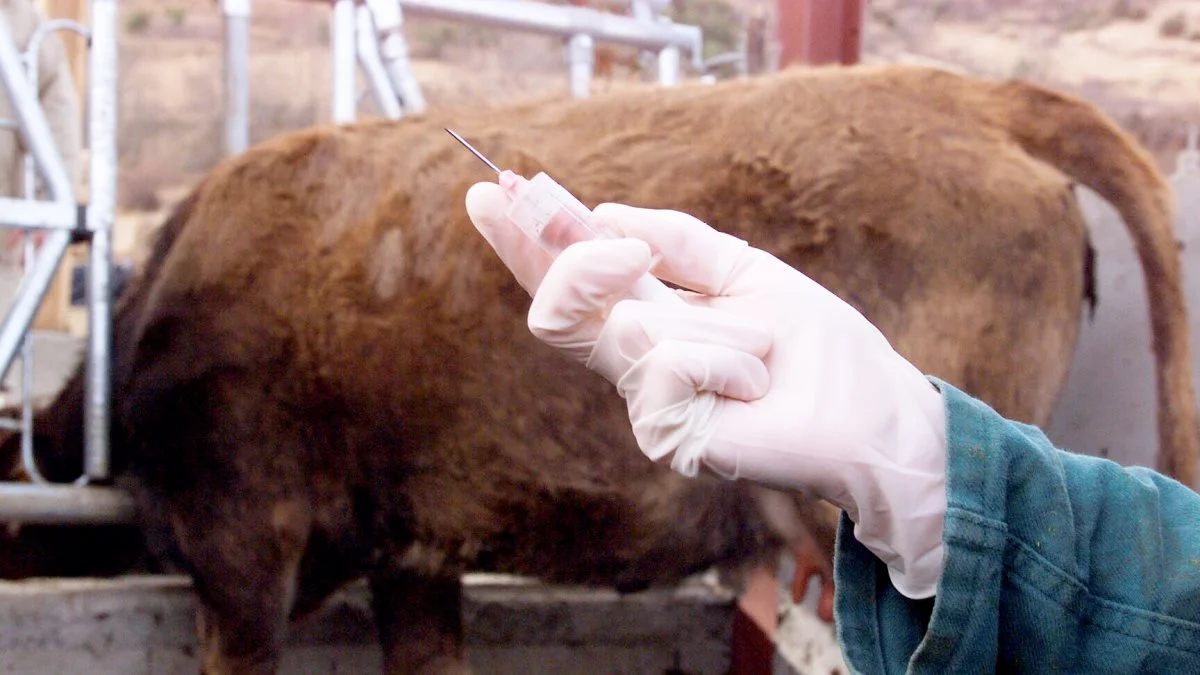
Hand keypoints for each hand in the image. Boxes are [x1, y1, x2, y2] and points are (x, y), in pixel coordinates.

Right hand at [465, 183, 948, 598]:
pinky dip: (724, 360)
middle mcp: (634, 364)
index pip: (567, 281)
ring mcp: (647, 404)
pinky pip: (667, 365)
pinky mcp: (666, 438)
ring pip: (632, 327)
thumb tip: (606, 215)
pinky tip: (755, 384)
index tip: (491, 191)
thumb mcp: (742, 271)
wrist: (868, 408)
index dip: (525, 239)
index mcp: (647, 320)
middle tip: (624, 252)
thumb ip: (675, 242)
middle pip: (553, 312)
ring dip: (715, 327)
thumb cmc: (812, 347)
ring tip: (762, 352)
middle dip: (573, 264)